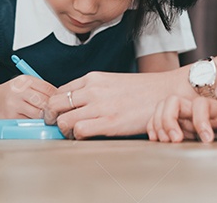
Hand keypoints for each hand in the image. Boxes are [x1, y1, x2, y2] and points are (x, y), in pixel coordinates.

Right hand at [0, 76, 56, 118]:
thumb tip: (61, 99)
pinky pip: (29, 122)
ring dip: (46, 118)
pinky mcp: (10, 118)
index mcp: (25, 80)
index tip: (62, 103)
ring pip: (38, 114)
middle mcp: (19, 91)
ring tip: (49, 119)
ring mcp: (14, 105)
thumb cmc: (12, 94)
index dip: (57, 97)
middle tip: (58, 113)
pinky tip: (37, 123)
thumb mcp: (25, 85)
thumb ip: (41, 89)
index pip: (48, 89)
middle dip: (53, 109)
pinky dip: (36, 123)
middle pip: (44, 101)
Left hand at [43, 70, 183, 138]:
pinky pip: (78, 131)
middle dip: (51, 117)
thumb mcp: (112, 82)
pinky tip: (86, 137)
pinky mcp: (109, 122)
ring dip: (64, 130)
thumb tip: (76, 106)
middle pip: (53, 104)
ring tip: (74, 134)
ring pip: (62, 120)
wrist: (165, 92)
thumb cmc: (142, 91)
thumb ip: (93, 91)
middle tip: (58, 126)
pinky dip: (77, 137)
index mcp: (93, 78)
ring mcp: (100, 105)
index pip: (59, 92)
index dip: (54, 106)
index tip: (57, 115)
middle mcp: (92, 90)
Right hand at [147, 96, 216, 142]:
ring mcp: (185, 113)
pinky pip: (158, 118)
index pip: (201, 105)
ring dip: (159, 124)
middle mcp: (195, 106)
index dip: (201, 121)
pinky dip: (153, 127)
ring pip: (162, 108)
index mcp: (214, 105)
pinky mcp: (178, 121)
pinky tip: (157, 139)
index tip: (208, 140)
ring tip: (166, 141)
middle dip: (169, 120)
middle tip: (176, 140)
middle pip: (172, 101)